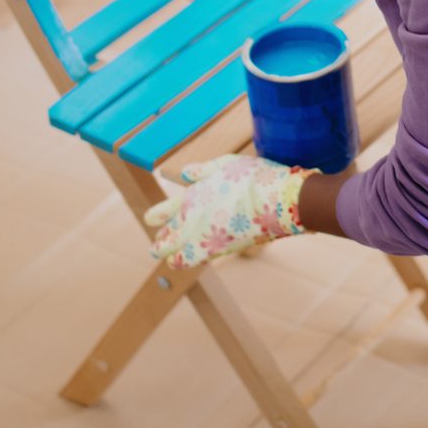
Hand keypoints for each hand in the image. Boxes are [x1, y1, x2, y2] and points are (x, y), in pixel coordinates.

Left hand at [145, 155, 308, 269]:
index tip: (150, 220)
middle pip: (168, 234)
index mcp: (193, 195)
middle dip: (162, 240)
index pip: (164, 210)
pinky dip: (183, 261)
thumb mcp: (226, 165)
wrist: (277, 200)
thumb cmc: (255, 177)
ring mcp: (202, 235)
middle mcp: (191, 217)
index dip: (156, 216)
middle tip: (157, 246)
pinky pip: (191, 259)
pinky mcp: (216, 249)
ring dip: (168, 253)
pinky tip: (178, 263)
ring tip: (163, 256)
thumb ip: (203, 170)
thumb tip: (184, 174)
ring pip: (174, 251)